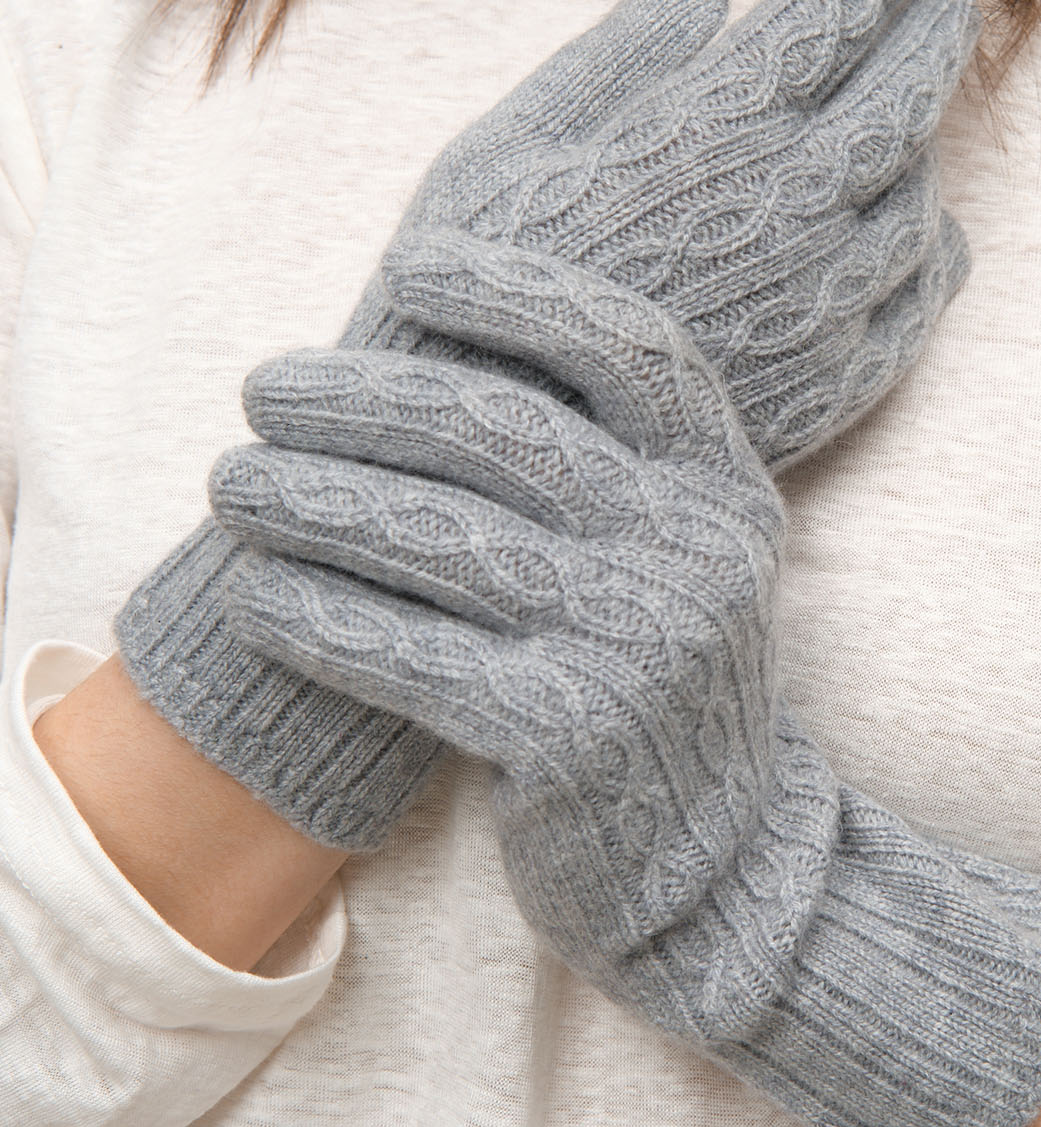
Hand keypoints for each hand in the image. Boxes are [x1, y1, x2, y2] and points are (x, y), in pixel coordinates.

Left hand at [209, 250, 1040, 1126]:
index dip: (516, 293)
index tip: (409, 268)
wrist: (717, 859)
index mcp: (722, 481)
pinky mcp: (566, 734)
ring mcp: (635, 641)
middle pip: (502, 431)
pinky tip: (258, 596)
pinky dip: (319, 616)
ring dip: (311, 500)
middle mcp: (693, 547)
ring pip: (438, 537)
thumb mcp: (668, 550)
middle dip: (362, 398)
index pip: (625, 345)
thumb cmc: (653, 673)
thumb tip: (427, 357)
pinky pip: (408, 652)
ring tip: (231, 483)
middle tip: (263, 387)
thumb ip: (598, 460)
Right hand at [358, 0, 978, 468]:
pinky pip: (921, 292)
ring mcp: (826, 296)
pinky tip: (917, 224)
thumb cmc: (475, 286)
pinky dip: (932, 242)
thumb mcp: (514, 139)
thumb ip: (620, 55)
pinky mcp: (834, 381)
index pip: (843, 3)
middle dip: (933, 25)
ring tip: (902, 110)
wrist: (484, 454)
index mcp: (717, 121)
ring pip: (924, 191)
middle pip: (913, 87)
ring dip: (923, 136)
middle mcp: (795, 200)